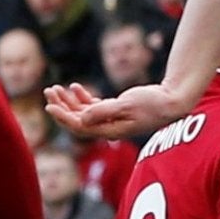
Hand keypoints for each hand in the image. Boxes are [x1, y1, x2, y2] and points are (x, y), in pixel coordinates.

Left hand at [46, 80, 184, 141]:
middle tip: (48, 91)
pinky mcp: (115, 111)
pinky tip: (75, 87)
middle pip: (77, 121)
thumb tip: (81, 118)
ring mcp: (111, 120)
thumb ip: (103, 111)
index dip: (63, 117)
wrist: (171, 101)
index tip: (49, 106)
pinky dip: (83, 98)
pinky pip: (93, 107)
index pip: (79, 127)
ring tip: (56, 88)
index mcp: (109, 130)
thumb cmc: (152, 103)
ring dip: (69, 101)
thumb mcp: (127, 105)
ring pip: (83, 113)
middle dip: (61, 107)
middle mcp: (107, 128)